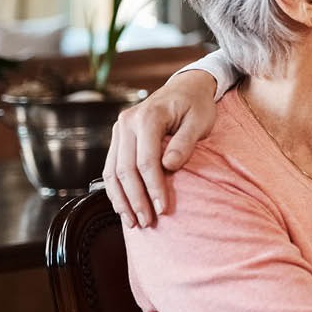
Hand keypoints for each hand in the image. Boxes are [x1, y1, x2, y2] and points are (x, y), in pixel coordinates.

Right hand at [102, 70, 217, 227]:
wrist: (185, 88)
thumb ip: (185, 142)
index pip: (146, 160)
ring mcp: (119, 130)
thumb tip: (169, 167)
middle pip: (125, 169)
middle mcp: (127, 123)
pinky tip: (124, 208)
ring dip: (121, 199)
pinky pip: (111, 168)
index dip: (154, 187)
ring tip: (133, 223)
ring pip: (112, 171)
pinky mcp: (118, 138)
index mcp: (148, 116)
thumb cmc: (196, 105)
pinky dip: (116, 190)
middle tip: (148, 222)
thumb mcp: (200, 120)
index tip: (163, 208)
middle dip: (136, 199)